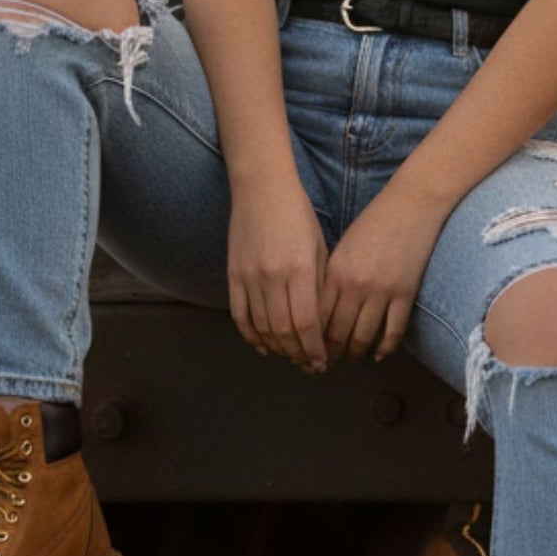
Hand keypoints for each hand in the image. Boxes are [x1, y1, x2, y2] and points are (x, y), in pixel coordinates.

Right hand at [227, 183, 329, 371]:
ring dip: (278, 349)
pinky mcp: (233, 275)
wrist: (261, 188)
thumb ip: (320, 285)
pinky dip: (252, 336)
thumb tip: (323, 324)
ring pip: (262, 328)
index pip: (307, 323)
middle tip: (310, 366)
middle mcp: (273, 277)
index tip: (323, 362)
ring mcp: (249, 277)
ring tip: (291, 358)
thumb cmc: (299, 215)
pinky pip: (240, 315)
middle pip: (284, 331)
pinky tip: (264, 347)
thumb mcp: (320, 247)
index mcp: (300, 269)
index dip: (314, 348)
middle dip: (299, 355)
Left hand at [321, 190, 440, 363]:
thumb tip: (319, 314)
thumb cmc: (374, 223)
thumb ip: (330, 279)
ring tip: (352, 360)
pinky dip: (384, 348)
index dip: (310, 341)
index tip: (309, 351)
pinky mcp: (405, 294)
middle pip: (337, 334)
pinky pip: (393, 332)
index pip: (316, 319)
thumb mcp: (343, 248)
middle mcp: (354, 285)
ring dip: (355, 355)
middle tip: (328, 363)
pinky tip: (379, 355)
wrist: (412, 205)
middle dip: (330, 354)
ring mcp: (381, 291)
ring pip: (363, 338)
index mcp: (334, 272)